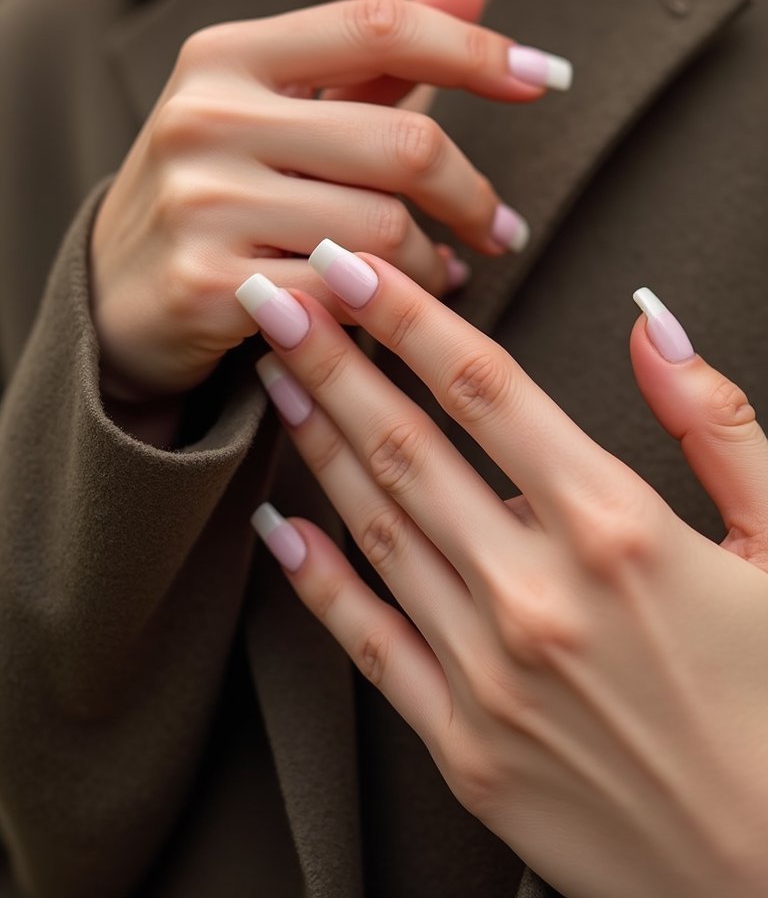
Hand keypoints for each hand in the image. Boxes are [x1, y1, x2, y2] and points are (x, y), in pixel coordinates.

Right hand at [91, 0, 564, 398]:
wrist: (114, 290)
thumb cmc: (221, 184)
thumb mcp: (278, 104)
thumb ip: (375, 53)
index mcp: (227, 52)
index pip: (379, 25)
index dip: (476, 48)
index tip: (549, 77)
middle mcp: (206, 115)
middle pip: (404, 142)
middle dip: (473, 195)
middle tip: (501, 228)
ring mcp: (201, 201)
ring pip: (384, 229)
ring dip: (433, 264)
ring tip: (441, 273)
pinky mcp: (208, 285)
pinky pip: (346, 296)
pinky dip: (390, 308)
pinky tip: (397, 310)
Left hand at [239, 246, 767, 897]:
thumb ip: (715, 423)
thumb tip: (651, 319)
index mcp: (618, 529)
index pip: (485, 388)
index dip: (406, 315)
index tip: (351, 264)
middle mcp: (537, 594)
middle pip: (408, 443)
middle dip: (330, 357)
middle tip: (272, 294)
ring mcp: (489, 675)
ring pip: (379, 527)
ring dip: (318, 442)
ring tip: (275, 377)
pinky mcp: (464, 747)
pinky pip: (370, 643)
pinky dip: (317, 579)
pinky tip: (278, 526)